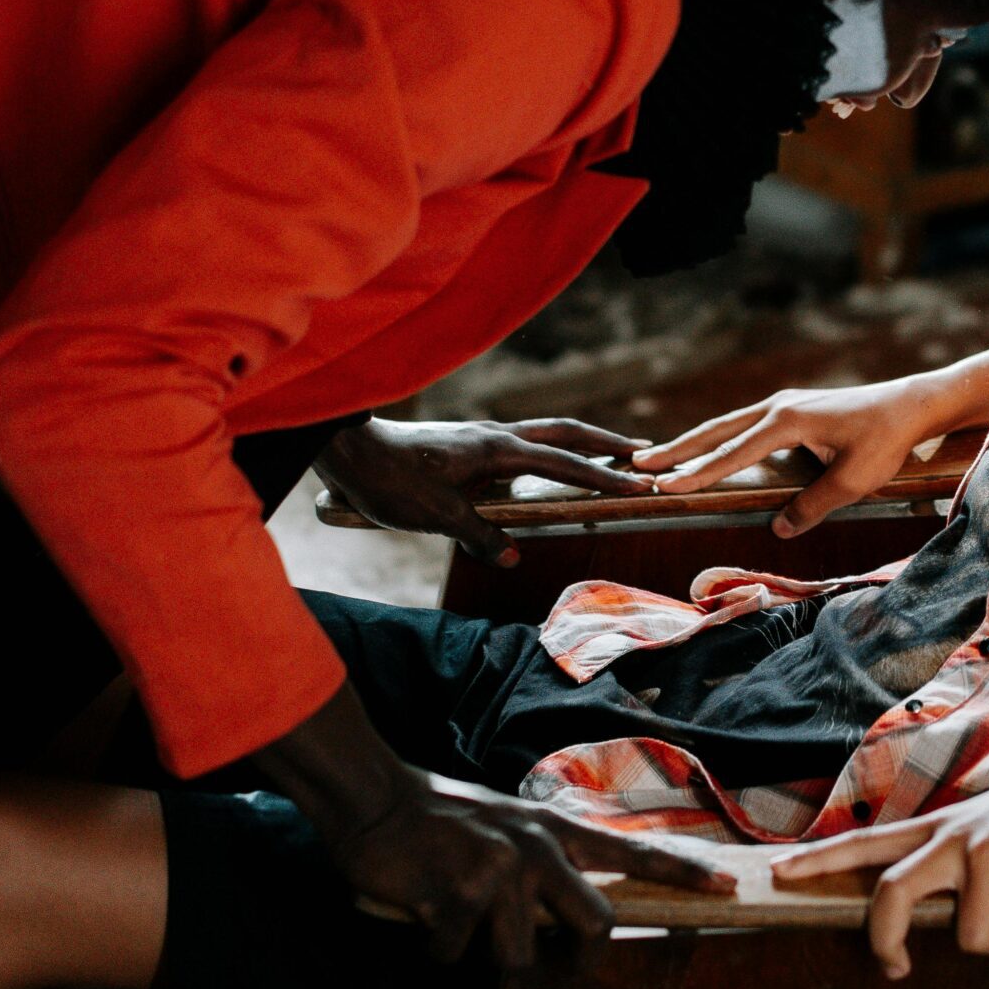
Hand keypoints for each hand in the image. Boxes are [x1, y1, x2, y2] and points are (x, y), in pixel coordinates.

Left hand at [315, 416, 652, 565]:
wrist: (345, 449)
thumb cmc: (389, 481)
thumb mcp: (436, 517)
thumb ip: (480, 535)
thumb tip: (512, 556)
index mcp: (496, 450)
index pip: (564, 464)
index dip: (604, 477)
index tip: (641, 485)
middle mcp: (495, 436)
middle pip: (564, 432)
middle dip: (606, 443)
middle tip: (642, 453)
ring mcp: (480, 436)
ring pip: (543, 434)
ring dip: (578, 444)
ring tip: (605, 455)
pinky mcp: (466, 443)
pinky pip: (521, 444)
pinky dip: (547, 452)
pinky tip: (544, 469)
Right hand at [332, 770, 727, 965]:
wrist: (377, 800)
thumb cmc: (444, 820)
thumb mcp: (510, 826)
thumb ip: (546, 862)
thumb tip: (573, 915)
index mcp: (553, 831)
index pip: (632, 852)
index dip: (680, 872)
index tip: (726, 887)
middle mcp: (537, 850)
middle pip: (593, 926)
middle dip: (571, 954)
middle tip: (537, 948)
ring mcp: (498, 873)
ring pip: (515, 958)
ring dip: (479, 949)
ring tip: (455, 911)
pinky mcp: (455, 897)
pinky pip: (452, 955)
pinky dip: (431, 945)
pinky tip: (421, 909)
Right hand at [631, 377, 958, 537]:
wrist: (912, 405)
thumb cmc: (886, 441)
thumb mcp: (852, 480)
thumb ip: (813, 505)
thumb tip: (780, 528)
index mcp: (787, 421)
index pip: (732, 453)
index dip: (698, 473)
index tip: (665, 486)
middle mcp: (779, 406)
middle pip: (716, 432)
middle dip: (677, 450)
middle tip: (638, 464)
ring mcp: (784, 404)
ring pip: (727, 426)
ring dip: (694, 442)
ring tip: (659, 457)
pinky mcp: (793, 409)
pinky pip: (745, 427)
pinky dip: (719, 439)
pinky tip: (707, 450)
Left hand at [768, 755, 988, 978]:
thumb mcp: (982, 824)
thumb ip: (951, 855)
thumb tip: (933, 912)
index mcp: (938, 828)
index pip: (865, 842)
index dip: (819, 860)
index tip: (777, 872)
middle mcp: (953, 839)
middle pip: (891, 896)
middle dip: (884, 943)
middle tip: (893, 968)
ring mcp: (986, 855)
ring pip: (969, 936)